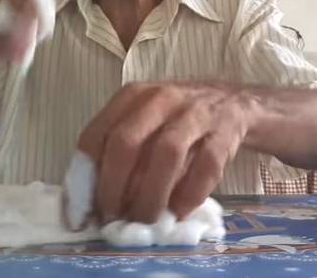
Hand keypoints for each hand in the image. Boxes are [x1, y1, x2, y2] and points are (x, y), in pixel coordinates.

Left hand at [77, 82, 252, 223]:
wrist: (233, 102)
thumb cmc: (177, 118)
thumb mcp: (143, 120)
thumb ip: (117, 150)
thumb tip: (90, 201)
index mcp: (131, 97)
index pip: (96, 135)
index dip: (84, 178)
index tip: (82, 212)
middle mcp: (160, 99)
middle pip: (126, 142)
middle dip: (114, 187)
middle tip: (113, 217)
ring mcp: (194, 113)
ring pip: (165, 154)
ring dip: (150, 194)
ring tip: (144, 220)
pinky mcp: (224, 132)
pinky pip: (205, 167)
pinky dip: (189, 195)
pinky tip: (178, 212)